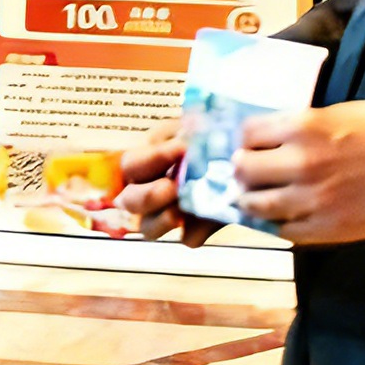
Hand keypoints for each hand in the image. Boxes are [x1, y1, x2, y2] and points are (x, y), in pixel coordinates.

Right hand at [114, 120, 222, 248]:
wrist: (233, 156)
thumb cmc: (203, 135)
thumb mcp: (189, 126)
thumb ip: (184, 129)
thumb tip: (188, 129)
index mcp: (141, 163)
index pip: (131, 165)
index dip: (154, 158)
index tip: (182, 148)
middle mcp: (144, 191)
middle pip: (130, 202)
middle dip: (151, 195)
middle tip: (174, 186)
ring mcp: (165, 215)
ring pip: (148, 228)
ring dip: (164, 219)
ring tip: (183, 208)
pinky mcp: (192, 230)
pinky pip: (188, 238)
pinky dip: (198, 230)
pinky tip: (211, 216)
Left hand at [232, 99, 364, 246]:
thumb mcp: (332, 113)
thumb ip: (297, 128)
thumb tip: (269, 142)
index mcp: (301, 126)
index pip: (249, 132)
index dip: (244, 140)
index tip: (246, 145)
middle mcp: (298, 162)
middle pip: (245, 169)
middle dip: (240, 170)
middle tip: (242, 173)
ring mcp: (309, 198)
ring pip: (258, 204)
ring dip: (248, 201)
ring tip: (248, 199)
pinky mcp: (324, 228)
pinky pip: (285, 231)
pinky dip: (276, 225)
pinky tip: (277, 219)